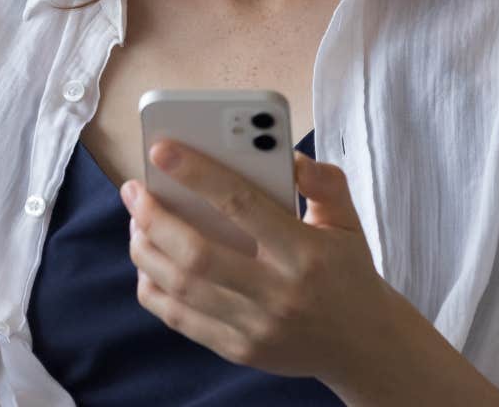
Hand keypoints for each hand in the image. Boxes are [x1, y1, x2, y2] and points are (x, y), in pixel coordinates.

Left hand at [120, 140, 402, 385]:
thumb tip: (287, 156)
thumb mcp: (348, 219)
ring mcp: (256, 327)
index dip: (196, 174)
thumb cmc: (348, 270)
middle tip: (134, 190)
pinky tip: (148, 262)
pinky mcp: (239, 350)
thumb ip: (324, 181)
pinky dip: (154, 288)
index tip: (161, 149)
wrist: (364, 345)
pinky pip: (180, 319)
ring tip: (136, 221)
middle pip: (198, 253)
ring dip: (146, 250)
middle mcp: (278, 292)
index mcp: (305, 251)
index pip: (241, 204)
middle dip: (154, 217)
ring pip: (181, 288)